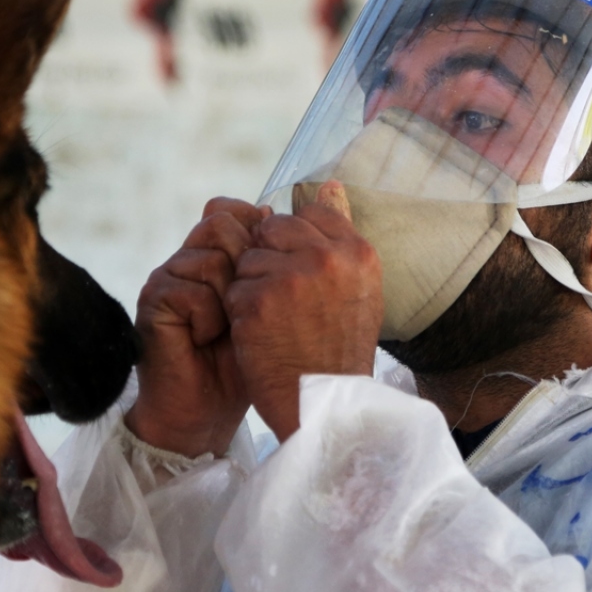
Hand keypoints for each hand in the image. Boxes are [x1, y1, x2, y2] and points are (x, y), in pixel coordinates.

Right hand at [125, 198, 268, 456]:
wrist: (207, 409)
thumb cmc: (244, 361)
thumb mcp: (271, 307)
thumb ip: (277, 262)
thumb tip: (286, 207)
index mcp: (212, 252)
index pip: (232, 211)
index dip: (256, 237)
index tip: (268, 278)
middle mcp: (187, 257)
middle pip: (221, 223)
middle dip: (246, 266)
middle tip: (245, 309)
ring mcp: (167, 276)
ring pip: (212, 258)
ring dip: (230, 300)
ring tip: (225, 329)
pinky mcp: (154, 299)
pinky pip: (195, 291)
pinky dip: (210, 320)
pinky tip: (206, 340)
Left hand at [225, 182, 382, 441]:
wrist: (325, 408)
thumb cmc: (338, 350)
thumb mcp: (357, 289)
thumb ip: (339, 235)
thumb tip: (328, 182)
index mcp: (358, 253)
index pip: (310, 214)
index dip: (295, 243)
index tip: (300, 276)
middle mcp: (327, 258)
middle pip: (273, 229)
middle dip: (269, 261)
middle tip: (285, 304)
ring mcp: (291, 278)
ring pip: (248, 259)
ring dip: (253, 289)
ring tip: (277, 324)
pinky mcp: (258, 302)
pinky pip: (233, 289)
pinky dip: (240, 314)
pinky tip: (262, 338)